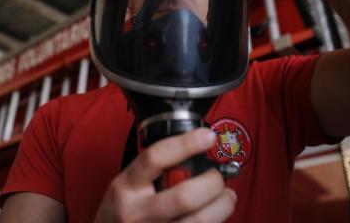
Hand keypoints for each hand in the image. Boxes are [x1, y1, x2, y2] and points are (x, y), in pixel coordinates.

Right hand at [94, 128, 236, 221]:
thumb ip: (155, 168)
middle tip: (217, 177)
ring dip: (222, 206)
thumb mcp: (128, 184)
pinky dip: (216, 221)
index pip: (156, 157)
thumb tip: (195, 148)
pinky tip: (215, 215)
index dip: (186, 143)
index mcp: (126, 187)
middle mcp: (136, 214)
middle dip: (212, 183)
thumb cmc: (123, 211)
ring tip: (226, 197)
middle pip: (185, 196)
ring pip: (199, 222)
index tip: (208, 136)